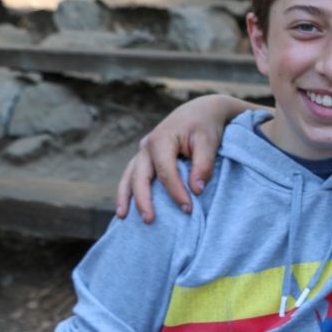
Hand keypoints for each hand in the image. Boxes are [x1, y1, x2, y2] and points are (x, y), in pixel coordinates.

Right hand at [115, 95, 248, 222]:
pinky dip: (127, 190)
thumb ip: (204, 165)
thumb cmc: (205, 126)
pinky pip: (132, 175)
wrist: (200, 111)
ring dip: (125, 197)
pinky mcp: (145, 157)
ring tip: (122, 217)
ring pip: (129, 176)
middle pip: (140, 176)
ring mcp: (143, 151)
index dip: (175, 192)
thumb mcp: (209, 142)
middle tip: (150, 220)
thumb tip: (196, 190)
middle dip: (144, 200)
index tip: (188, 209)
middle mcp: (147, 146)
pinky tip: (126, 208)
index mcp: (161, 140)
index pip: (165, 172)